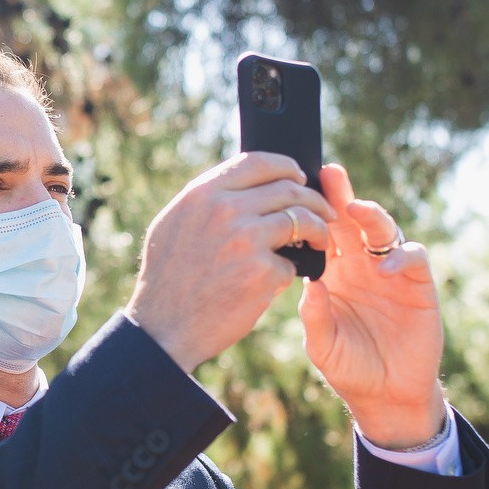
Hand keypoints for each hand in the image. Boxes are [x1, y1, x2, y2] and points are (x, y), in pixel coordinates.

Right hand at [126, 152, 336, 372]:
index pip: (257, 162)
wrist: (164, 326)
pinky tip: (275, 282)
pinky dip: (287, 273)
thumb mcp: (174, 224)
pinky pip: (291, 264)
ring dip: (318, 230)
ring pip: (302, 220)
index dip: (286, 166)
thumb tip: (244, 187)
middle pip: (287, 190)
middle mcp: (227, 210)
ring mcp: (247, 240)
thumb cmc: (168, 277)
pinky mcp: (263, 272)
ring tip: (320, 241)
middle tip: (325, 211)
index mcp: (203, 193)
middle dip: (314, 199)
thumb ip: (207, 201)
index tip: (298, 176)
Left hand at [298, 165, 447, 448]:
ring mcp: (390, 271)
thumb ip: (315, 317)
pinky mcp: (418, 284)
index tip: (296, 191)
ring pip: (383, 230)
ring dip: (371, 216)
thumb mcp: (323, 346)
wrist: (387, 395)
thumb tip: (308, 284)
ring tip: (354, 211)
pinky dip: (399, 256)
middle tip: (327, 174)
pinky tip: (381, 269)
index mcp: (332, 273)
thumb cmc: (349, 368)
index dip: (311, 213)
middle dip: (339, 196)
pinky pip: (412, 257)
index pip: (321, 234)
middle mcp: (360, 265)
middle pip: (350, 221)